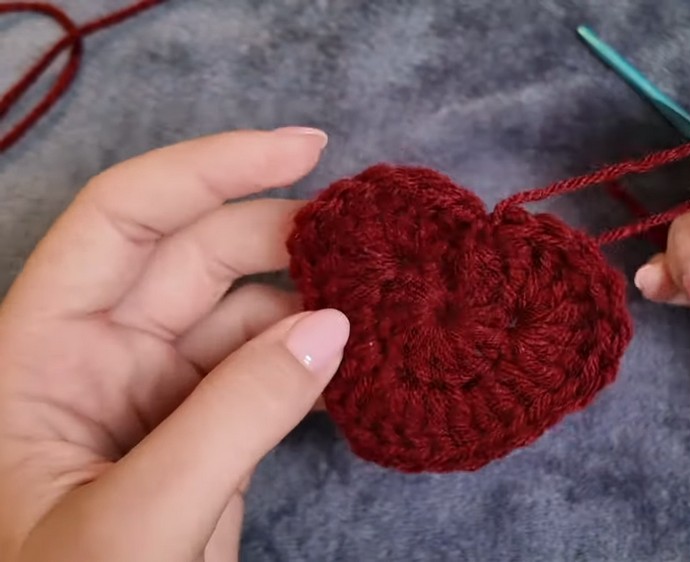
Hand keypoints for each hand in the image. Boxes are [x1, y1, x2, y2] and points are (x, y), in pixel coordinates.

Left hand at [0, 128, 349, 560]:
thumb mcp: (140, 522)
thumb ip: (237, 417)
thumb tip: (333, 326)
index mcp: (39, 353)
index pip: (124, 221)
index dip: (212, 168)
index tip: (307, 148)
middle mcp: (97, 359)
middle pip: (195, 256)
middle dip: (285, 232)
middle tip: (376, 241)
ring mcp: (156, 400)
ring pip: (241, 315)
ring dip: (312, 296)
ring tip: (390, 292)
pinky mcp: (204, 441)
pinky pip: (264, 375)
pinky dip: (315, 358)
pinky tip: (366, 350)